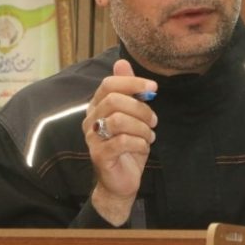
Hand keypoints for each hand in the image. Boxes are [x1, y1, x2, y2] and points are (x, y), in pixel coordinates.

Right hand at [83, 59, 157, 225]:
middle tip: (153, 120)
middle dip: (140, 108)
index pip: (109, 84)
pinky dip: (140, 143)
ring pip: (119, 121)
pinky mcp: (99, 156)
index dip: (132, 82)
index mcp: (96, 106)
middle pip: (114, 101)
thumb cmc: (127, 147)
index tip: (153, 88)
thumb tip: (121, 62)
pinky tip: (144, 146)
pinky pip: (122, 142)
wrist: (121, 182)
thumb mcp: (131, 116)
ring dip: (142, 128)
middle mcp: (90, 120)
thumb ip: (127, 91)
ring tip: (149, 135)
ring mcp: (92, 139)